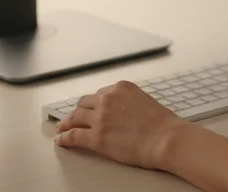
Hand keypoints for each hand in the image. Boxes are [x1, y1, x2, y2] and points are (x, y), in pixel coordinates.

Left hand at [53, 80, 184, 169]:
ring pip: (75, 117)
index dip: (93, 103)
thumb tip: (122, 113)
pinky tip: (61, 140)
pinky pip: (73, 135)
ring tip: (62, 128)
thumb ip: (129, 102)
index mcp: (121, 88)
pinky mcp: (96, 137)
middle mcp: (107, 99)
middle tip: (74, 117)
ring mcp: (100, 118)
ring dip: (67, 122)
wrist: (166, 138)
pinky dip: (65, 137)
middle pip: (84, 103)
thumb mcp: (144, 101)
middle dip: (78, 111)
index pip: (100, 94)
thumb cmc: (163, 124)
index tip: (90, 108)